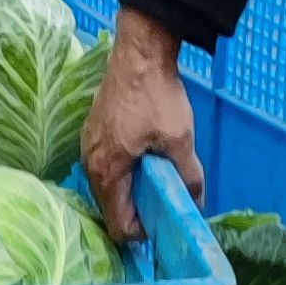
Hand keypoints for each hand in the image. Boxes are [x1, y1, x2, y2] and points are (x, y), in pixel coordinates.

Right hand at [81, 2, 201, 249]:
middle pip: (112, 209)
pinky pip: (106, 166)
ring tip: (156, 178)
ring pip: (109, 188)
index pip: (119, 227)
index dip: (142, 233)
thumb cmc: (157, 96)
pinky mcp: (92, 132)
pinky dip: (123, 172)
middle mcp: (90, 164)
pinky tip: (143, 159)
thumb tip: (197, 203)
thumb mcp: (180, 140)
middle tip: (164, 201)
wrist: (140, 51)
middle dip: (137, 211)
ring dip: (131, 190)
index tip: (163, 222)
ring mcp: (88, 147)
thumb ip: (189, 177)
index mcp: (108, 173)